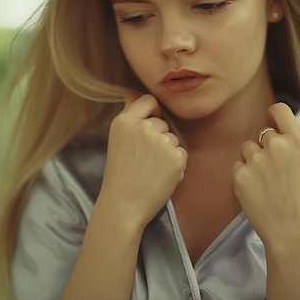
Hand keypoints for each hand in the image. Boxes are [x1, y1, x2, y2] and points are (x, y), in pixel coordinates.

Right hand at [99, 93, 187, 229]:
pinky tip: (161, 176)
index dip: (152, 112)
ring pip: (173, 138)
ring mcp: (162, 142)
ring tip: (151, 169)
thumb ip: (128, 115)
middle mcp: (144, 127)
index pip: (149, 101)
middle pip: (162, 123)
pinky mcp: (177, 157)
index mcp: (125, 121)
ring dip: (167, 151)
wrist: (124, 205)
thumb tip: (131, 94)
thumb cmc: (119, 174)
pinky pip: (182, 153)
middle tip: (143, 159)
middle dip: (158, 137)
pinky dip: (176, 164)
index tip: (148, 126)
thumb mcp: (117, 140)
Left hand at [231, 103, 299, 245]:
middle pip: (262, 134)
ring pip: (246, 148)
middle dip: (264, 148)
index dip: (273, 115)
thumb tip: (268, 130)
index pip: (279, 110)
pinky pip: (237, 165)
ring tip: (265, 182)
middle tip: (275, 171)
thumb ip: (287, 144)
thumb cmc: (299, 198)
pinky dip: (243, 176)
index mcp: (298, 141)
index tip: (272, 122)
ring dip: (252, 161)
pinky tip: (256, 190)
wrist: (291, 229)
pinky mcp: (240, 174)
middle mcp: (278, 145)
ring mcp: (257, 159)